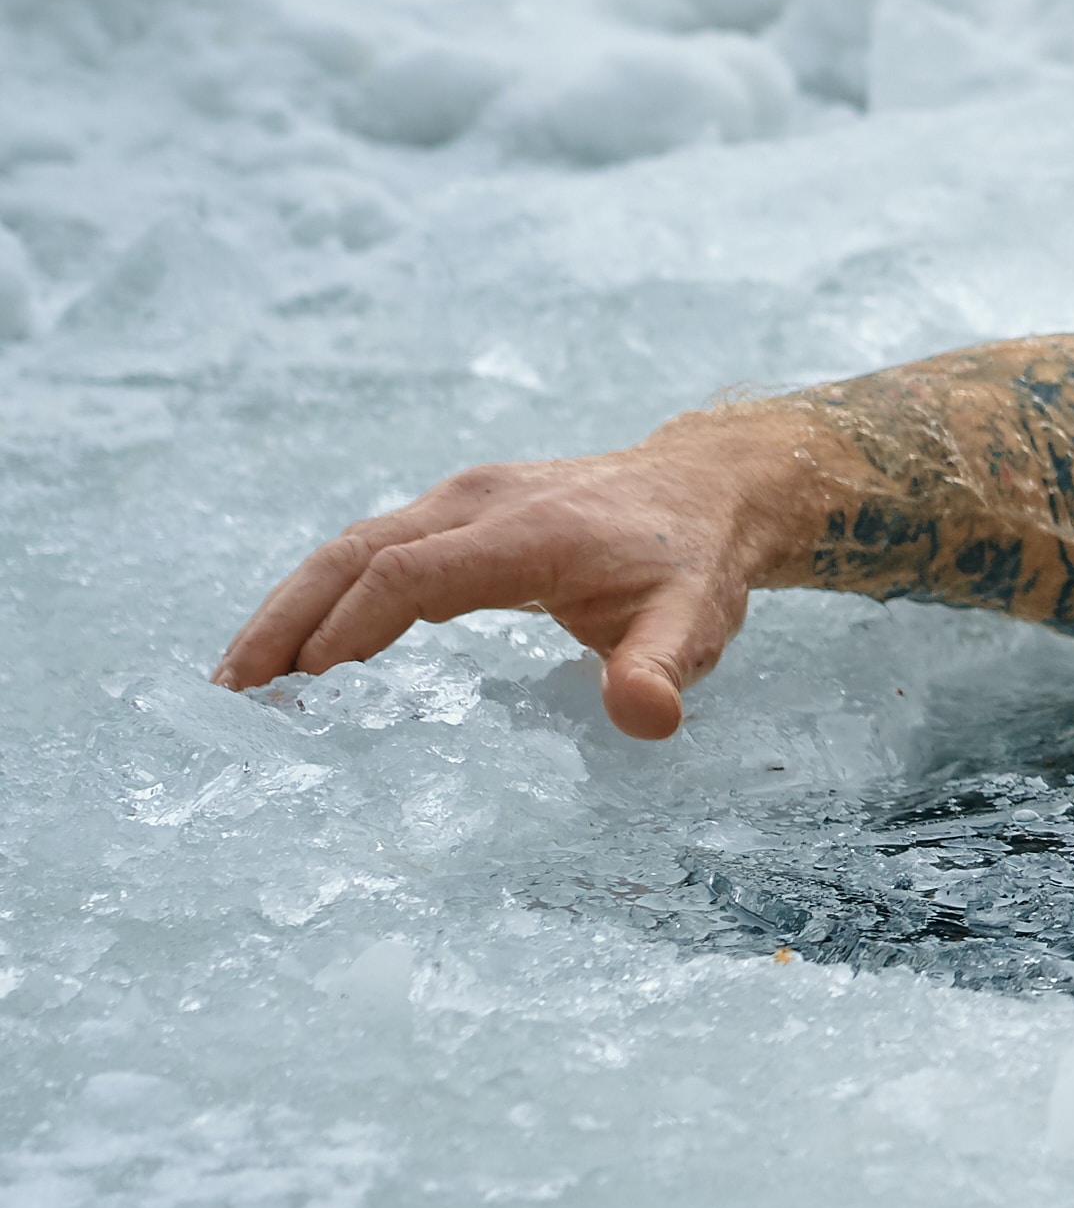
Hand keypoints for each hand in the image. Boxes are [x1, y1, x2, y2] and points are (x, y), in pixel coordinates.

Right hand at [212, 414, 818, 739]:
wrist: (708, 489)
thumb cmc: (695, 564)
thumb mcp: (694, 623)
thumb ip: (664, 669)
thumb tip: (645, 718)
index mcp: (523, 533)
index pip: (408, 578)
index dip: (350, 631)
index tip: (301, 690)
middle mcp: (476, 505)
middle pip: (353, 554)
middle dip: (287, 620)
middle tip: (231, 689)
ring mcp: (462, 500)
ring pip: (352, 547)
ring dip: (294, 608)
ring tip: (243, 678)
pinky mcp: (458, 510)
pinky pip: (375, 549)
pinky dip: (328, 594)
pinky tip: (305, 648)